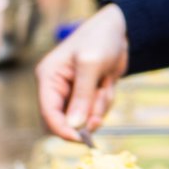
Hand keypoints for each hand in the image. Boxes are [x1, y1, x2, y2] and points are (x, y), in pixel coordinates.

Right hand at [35, 4, 128, 139]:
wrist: (121, 29)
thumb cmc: (100, 38)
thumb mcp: (91, 64)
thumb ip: (82, 95)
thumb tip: (73, 125)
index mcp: (48, 77)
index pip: (47, 113)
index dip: (62, 130)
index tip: (81, 138)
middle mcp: (56, 87)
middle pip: (64, 121)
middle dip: (84, 119)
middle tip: (99, 113)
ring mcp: (72, 92)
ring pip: (83, 119)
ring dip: (98, 107)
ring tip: (105, 83)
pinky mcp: (87, 95)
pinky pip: (95, 112)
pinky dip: (105, 102)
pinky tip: (108, 83)